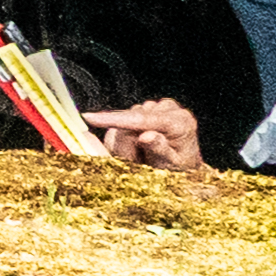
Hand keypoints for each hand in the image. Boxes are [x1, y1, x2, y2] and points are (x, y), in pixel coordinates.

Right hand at [84, 98, 208, 172]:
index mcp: (180, 122)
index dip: (113, 119)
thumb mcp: (171, 166)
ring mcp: (162, 106)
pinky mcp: (154, 106)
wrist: (185, 167)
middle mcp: (172, 109)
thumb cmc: (180, 170)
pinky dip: (130, 129)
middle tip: (135, 160)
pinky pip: (130, 115)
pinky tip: (140, 142)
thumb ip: (159, 150)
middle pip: (132, 117)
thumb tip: (146, 136)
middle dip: (126, 138)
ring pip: (129, 116)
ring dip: (128, 135)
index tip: (90, 118)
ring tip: (141, 154)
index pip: (140, 119)